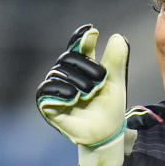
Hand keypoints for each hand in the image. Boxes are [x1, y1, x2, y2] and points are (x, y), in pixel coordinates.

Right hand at [36, 24, 129, 165]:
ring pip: (59, 73)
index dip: (82, 37)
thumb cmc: (110, 108)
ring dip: (78, 81)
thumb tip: (118, 36)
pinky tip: (74, 95)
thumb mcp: (116, 83)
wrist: (106, 133)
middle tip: (101, 80)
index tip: (92, 32)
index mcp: (83, 67)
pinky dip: (60, 90)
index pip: (79, 46)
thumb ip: (116, 61)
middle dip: (86, 66)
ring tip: (91, 93)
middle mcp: (67, 75)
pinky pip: (46, 90)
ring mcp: (56, 89)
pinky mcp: (48, 104)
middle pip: (68, 57)